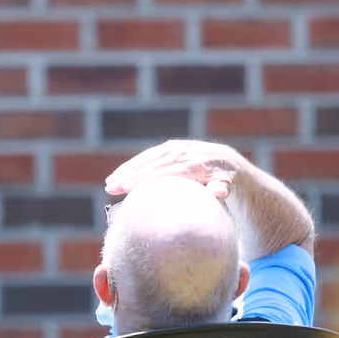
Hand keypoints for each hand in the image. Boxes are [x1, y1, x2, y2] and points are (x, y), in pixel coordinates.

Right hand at [104, 140, 248, 200]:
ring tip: (110, 181)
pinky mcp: (173, 146)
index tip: (124, 189)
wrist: (229, 164)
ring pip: (147, 158)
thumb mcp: (226, 188)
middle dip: (128, 176)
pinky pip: (150, 154)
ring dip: (127, 169)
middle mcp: (184, 153)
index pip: (163, 172)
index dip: (141, 180)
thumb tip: (219, 191)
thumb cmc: (224, 184)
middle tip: (110, 188)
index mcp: (195, 165)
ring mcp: (177, 147)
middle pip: (151, 165)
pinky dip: (134, 163)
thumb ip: (221, 189)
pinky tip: (121, 172)